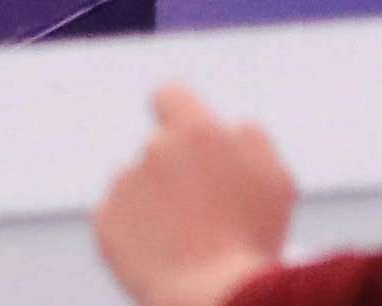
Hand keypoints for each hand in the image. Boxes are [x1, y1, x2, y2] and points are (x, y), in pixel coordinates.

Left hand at [94, 84, 299, 305]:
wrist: (212, 296)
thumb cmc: (252, 241)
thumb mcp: (275, 181)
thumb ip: (251, 140)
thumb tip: (231, 128)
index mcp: (196, 132)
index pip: (170, 96)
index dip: (174, 114)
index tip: (181, 136)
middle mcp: (153, 149)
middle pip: (159, 152)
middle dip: (173, 174)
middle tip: (197, 210)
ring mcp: (125, 185)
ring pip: (137, 186)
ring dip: (152, 204)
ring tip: (183, 242)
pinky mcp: (105, 222)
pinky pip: (119, 220)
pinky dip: (134, 236)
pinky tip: (160, 256)